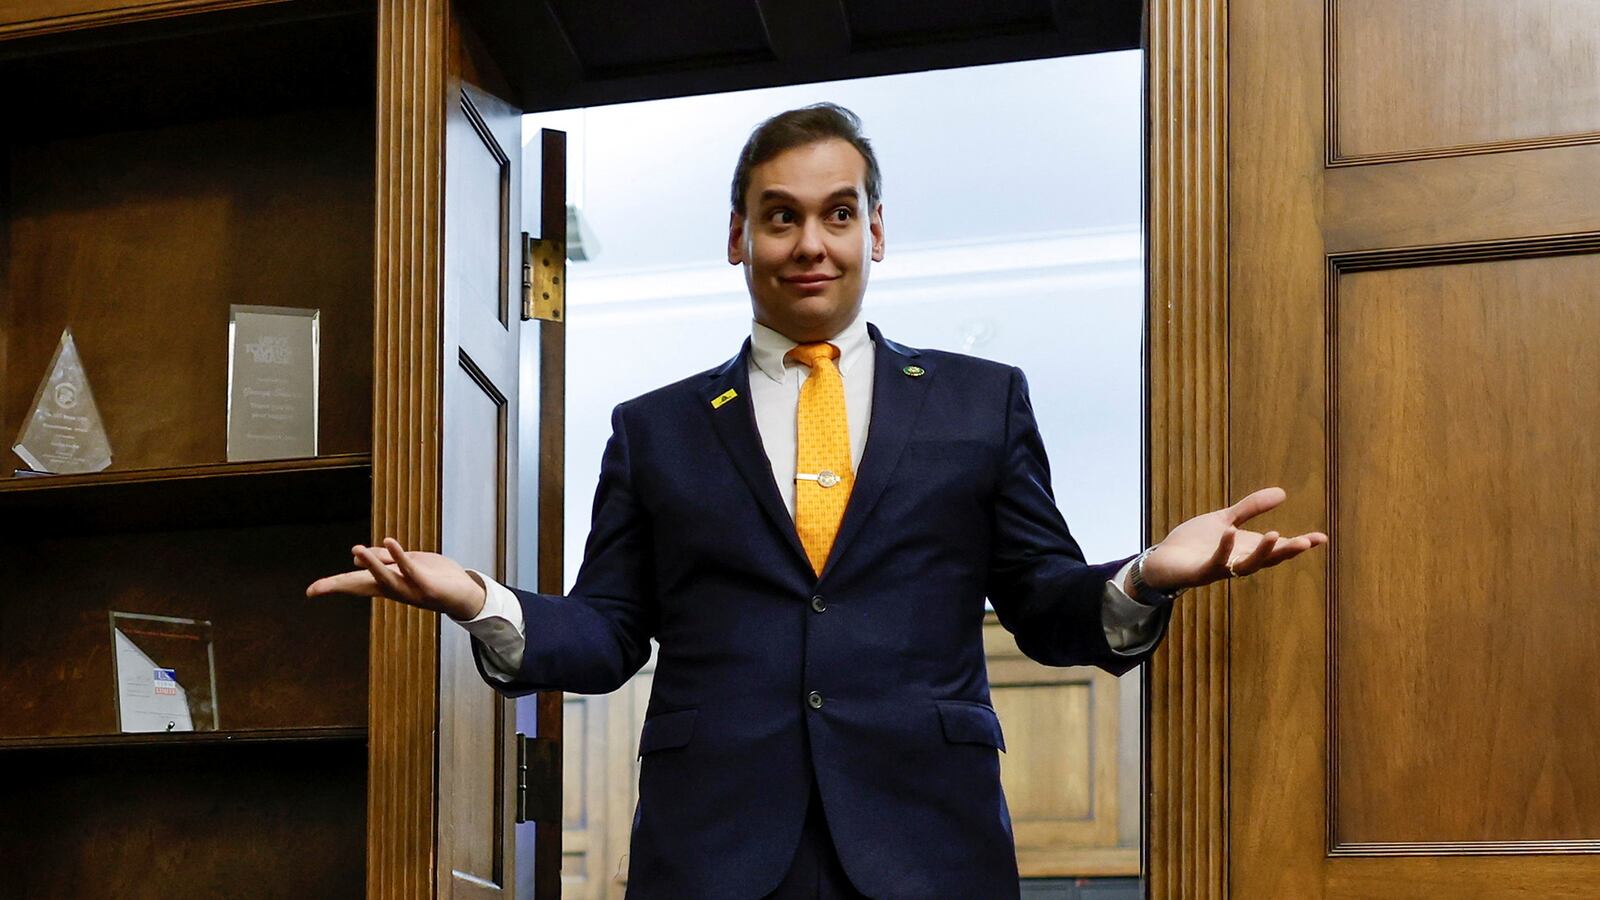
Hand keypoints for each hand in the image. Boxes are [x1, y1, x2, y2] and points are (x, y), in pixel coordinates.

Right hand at [305, 537, 487, 620]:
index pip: (355, 584)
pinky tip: (389, 540)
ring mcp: (409, 590)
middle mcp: (393, 590)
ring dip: (371, 563)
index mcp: (385, 584)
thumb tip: (355, 557)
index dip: (333, 586)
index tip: (310, 591)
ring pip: (385, 578)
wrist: (463, 593)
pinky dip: (399, 556)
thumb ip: (384, 559)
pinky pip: (410, 568)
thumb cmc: (433, 578)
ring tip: (355, 550)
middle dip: (338, 586)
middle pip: (362, 586)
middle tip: (316, 589)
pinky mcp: (426, 585)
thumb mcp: (405, 564)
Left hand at [1139, 487, 1327, 591]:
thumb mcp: (1225, 520)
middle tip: (1306, 542)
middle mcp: (1237, 562)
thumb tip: (1283, 493)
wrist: (1163, 559)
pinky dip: (1224, 549)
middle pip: (1267, 560)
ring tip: (1274, 534)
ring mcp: (1220, 569)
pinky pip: (1215, 563)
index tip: (1321, 538)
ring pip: (1246, 565)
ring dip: (1261, 552)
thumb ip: (1250, 508)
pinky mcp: (1200, 572)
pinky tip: (1231, 532)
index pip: (1277, 549)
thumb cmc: (1194, 543)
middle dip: (1286, 551)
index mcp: (1246, 550)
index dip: (1299, 544)